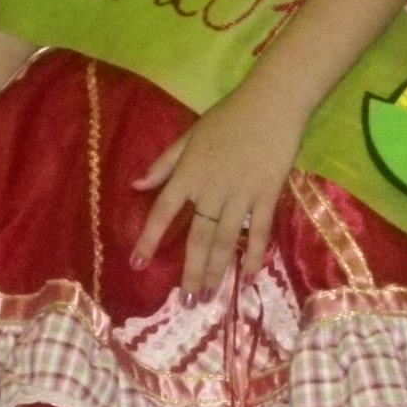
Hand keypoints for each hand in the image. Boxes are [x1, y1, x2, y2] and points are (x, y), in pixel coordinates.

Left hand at [131, 80, 307, 300]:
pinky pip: (259, 232)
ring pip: (225, 241)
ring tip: (210, 296)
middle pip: (197, 238)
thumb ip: (163, 164)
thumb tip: (135, 186)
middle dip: (191, 271)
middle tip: (187, 301)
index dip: (149, 240)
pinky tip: (249, 276)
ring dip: (217, 270)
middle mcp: (211, 190)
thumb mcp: (188, 136)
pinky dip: (254, 255)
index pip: (163, 213)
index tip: (137, 264)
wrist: (270, 105)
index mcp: (188, 174)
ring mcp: (240, 195)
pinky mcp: (266, 196)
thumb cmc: (227, 118)